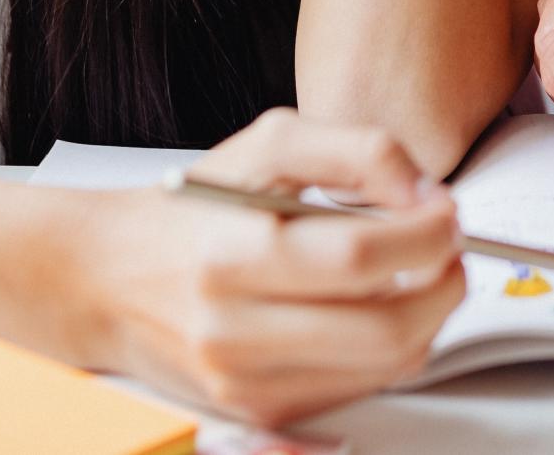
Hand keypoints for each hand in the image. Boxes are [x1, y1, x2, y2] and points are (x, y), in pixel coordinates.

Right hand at [71, 109, 464, 426]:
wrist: (105, 280)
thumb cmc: (192, 207)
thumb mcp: (269, 144)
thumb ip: (359, 152)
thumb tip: (426, 196)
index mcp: (237, 254)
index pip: (364, 258)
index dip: (429, 234)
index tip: (448, 212)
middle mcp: (238, 330)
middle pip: (386, 327)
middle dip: (445, 284)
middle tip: (449, 248)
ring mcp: (249, 382)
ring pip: (384, 366)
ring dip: (428, 318)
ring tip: (418, 274)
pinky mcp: (259, 410)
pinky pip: (359, 387)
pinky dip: (389, 349)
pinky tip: (375, 307)